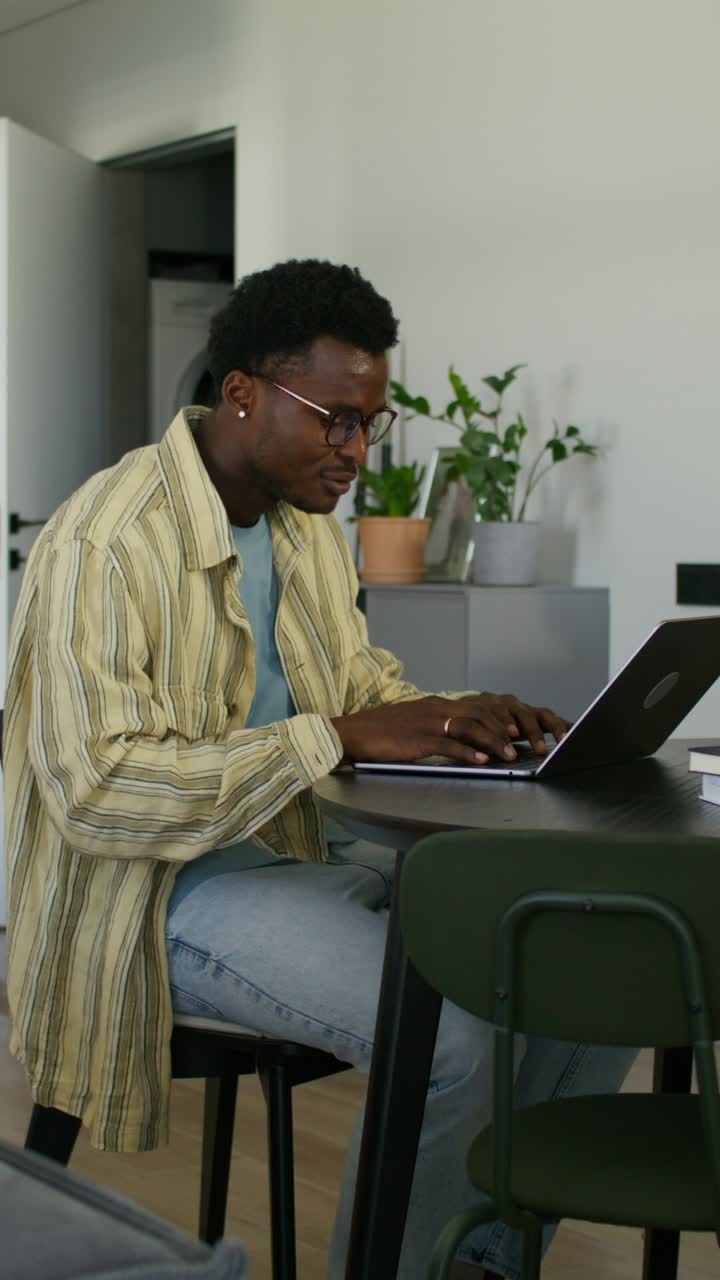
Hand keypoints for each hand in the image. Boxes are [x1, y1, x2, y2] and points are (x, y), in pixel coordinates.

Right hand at [330, 694, 569, 767]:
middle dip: (504, 729)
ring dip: (493, 742)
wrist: (351, 732)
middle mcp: (436, 708)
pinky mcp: (418, 740)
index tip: (517, 730)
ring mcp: (428, 723)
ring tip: (510, 755)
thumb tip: (458, 739)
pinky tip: (482, 762)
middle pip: (480, 714)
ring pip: (470, 728)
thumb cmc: (380, 731)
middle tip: (522, 743)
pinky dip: (469, 753)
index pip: (476, 707)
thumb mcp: (413, 723)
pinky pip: (449, 744)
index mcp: (436, 704)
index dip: (500, 719)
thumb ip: (436, 727)